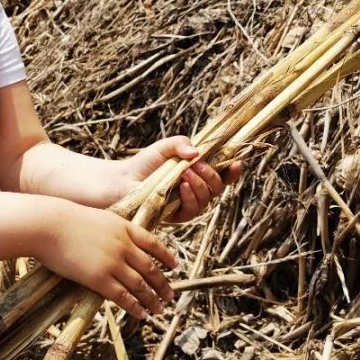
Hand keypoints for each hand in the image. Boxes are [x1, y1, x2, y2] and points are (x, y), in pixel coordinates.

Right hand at [36, 199, 177, 318]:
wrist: (47, 226)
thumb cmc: (65, 221)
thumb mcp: (98, 219)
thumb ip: (112, 232)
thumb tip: (118, 245)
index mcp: (124, 228)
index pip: (154, 243)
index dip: (166, 256)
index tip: (175, 266)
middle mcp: (124, 245)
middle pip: (151, 268)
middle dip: (162, 284)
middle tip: (170, 295)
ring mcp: (113, 263)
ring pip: (141, 285)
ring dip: (153, 299)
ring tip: (159, 309)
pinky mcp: (99, 279)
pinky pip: (123, 297)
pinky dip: (135, 307)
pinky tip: (142, 314)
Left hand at [122, 136, 241, 224]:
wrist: (123, 180)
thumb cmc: (145, 163)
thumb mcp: (165, 147)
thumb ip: (181, 143)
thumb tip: (197, 152)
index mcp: (198, 174)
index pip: (223, 175)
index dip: (233, 171)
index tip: (237, 163)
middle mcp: (197, 190)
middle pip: (218, 187)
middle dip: (212, 175)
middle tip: (197, 165)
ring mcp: (187, 204)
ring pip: (207, 199)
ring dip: (201, 185)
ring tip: (185, 173)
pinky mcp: (176, 217)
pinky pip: (192, 211)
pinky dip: (191, 197)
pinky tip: (182, 187)